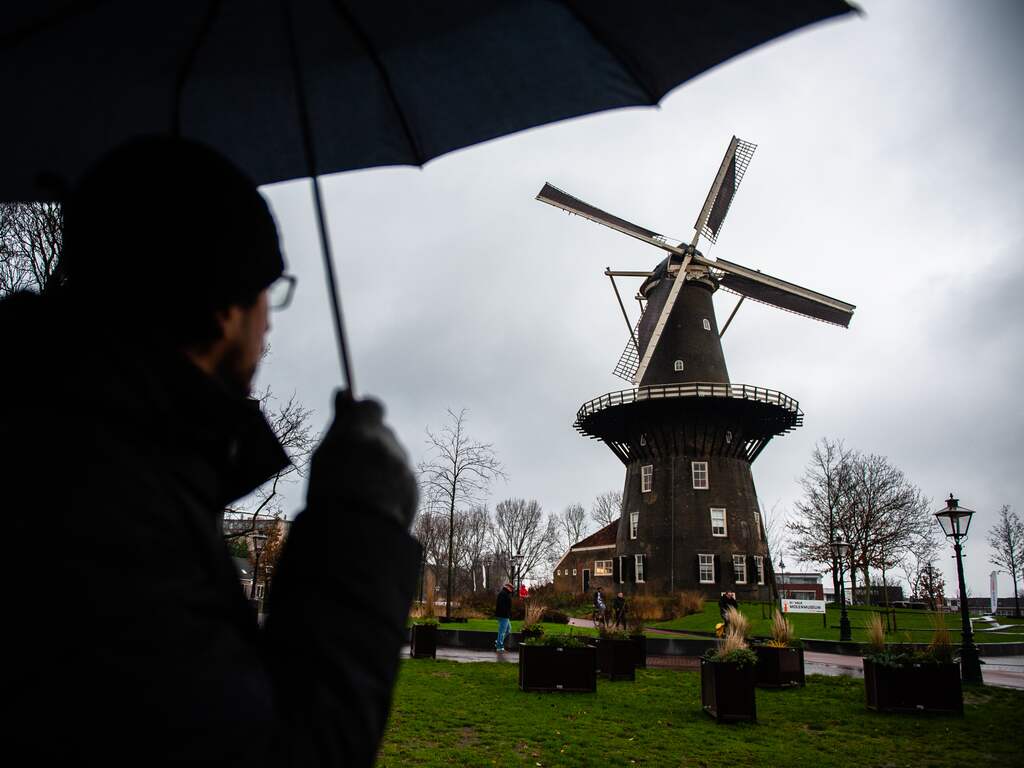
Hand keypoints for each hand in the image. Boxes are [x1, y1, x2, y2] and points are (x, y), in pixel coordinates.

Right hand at [305, 390, 417, 528]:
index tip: (355, 422)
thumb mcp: (326, 452)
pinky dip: (391, 486)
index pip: (372, 406)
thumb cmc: (331, 491)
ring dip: (382, 467)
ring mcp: (403, 466)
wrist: (357, 533)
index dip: (364, 414)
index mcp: (363, 431)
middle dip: (372, 444)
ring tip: (362, 490)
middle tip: (353, 464)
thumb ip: (340, 422)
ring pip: (393, 458)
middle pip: (383, 434)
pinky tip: (376, 503)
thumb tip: (344, 392)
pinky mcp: (415, 487)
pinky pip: (402, 479)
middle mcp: (388, 444)